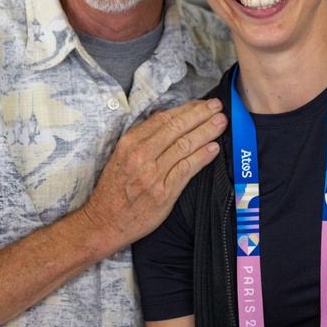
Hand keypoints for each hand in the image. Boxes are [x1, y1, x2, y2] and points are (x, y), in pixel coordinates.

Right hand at [80, 98, 226, 249]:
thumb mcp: (121, 156)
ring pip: (184, 146)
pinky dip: (202, 157)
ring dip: (206, 132)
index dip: (186, 109)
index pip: (163, 119)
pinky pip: (187, 169)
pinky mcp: (163, 193)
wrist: (105, 222)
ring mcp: (152, 174)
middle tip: (217, 107)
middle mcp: (140, 155)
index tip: (201, 104)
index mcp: (130, 143)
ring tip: (221, 123)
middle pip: (176, 128)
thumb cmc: (114, 190)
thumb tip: (163, 116)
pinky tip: (214, 148)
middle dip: (200, 115)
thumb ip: (142, 137)